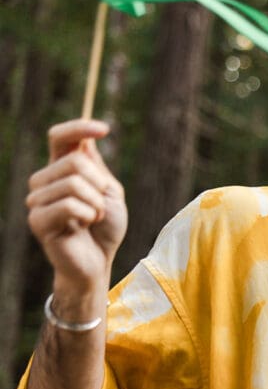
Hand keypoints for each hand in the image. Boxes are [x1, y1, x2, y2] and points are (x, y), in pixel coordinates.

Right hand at [26, 120, 126, 294]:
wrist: (98, 261)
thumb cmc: (105, 228)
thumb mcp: (109, 192)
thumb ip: (95, 168)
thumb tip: (84, 141)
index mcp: (61, 170)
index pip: (60, 138)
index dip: (79, 128)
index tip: (104, 128)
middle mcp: (44, 181)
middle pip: (74, 161)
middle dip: (99, 184)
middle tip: (100, 205)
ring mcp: (37, 200)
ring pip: (74, 183)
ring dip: (96, 203)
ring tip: (93, 218)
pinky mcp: (37, 220)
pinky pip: (69, 205)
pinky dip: (87, 215)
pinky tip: (84, 226)